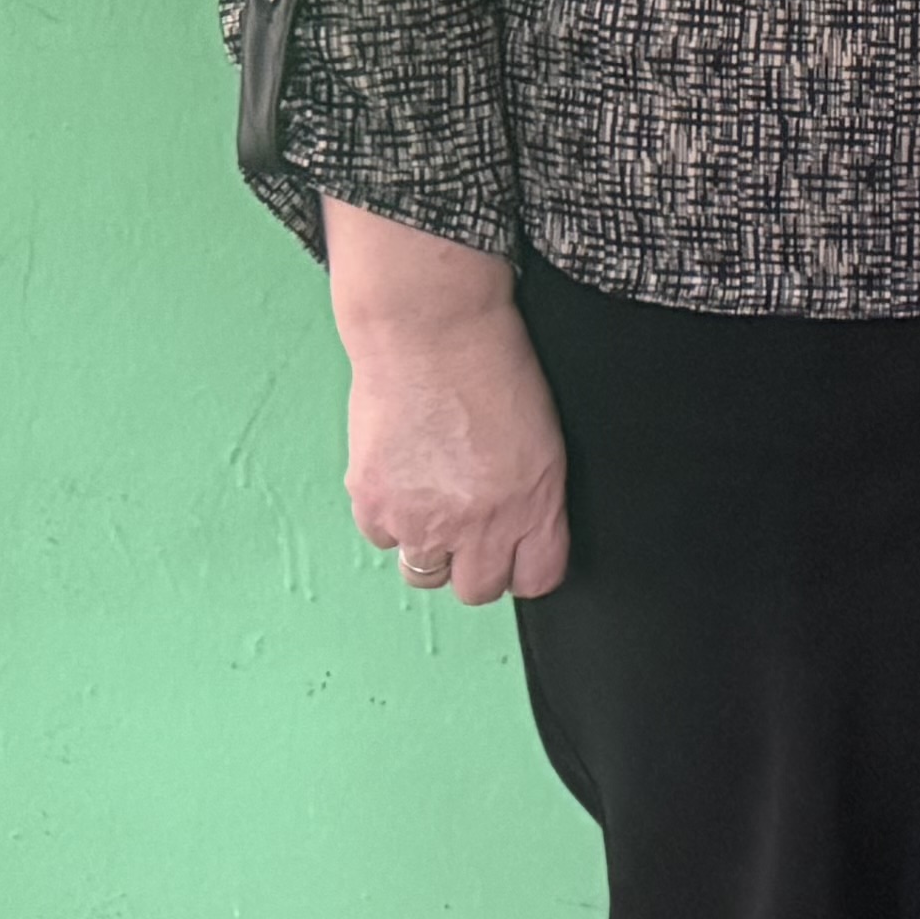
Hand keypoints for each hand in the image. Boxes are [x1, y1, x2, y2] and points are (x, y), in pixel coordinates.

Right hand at [324, 198, 571, 606]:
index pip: (536, 579)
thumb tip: (520, 531)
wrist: (430, 328)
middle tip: (469, 524)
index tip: (517, 553)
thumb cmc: (493, 362)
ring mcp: (423, 521)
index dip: (526, 566)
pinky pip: (382, 537)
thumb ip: (535, 496)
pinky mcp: (375, 506)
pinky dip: (388, 515)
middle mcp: (480, 524)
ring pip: (424, 572)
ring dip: (429, 545)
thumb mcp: (544, 434)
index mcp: (533, 504)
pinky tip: (400, 473)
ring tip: (431, 496)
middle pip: (478, 590)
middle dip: (475, 563)